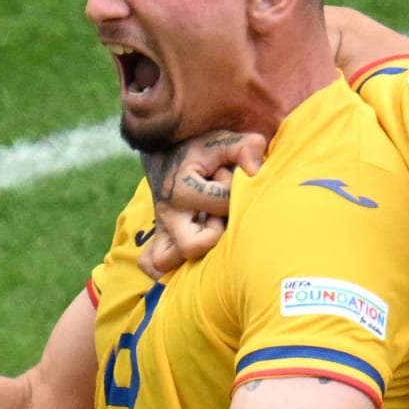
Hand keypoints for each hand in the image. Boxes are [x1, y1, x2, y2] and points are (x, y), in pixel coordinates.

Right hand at [139, 130, 265, 274]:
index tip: (232, 179)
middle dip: (215, 233)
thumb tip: (256, 169)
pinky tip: (192, 257)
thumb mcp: (221, 141)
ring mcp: (160, 228)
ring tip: (207, 234)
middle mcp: (167, 213)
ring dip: (191, 255)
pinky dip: (169, 267)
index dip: (238, 192)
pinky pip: (151, 264)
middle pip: (192, 245)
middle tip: (220, 217)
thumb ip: (244, 147)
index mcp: (182, 189)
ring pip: (164, 262)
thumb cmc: (200, 148)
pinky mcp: (158, 237)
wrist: (167, 149)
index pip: (223, 205)